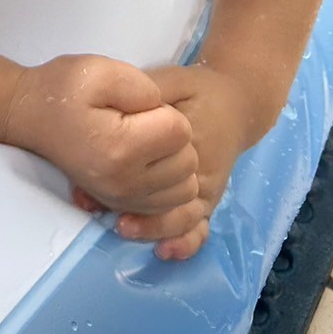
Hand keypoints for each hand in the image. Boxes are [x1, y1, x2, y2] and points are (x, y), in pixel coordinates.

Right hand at [4, 54, 199, 216]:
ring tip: (148, 141)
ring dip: (175, 162)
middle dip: (174, 136)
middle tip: (143, 121)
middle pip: (187, 161)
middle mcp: (125, 183)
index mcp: (121, 148)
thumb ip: (141, 86)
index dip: (166, 109)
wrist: (31, 115)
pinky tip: (148, 163)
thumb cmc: (64, 88)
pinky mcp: (122, 205)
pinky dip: (169, 184)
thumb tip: (164, 110)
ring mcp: (123, 199)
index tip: (139, 104)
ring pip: (185, 187)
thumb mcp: (100, 69)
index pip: (181, 131)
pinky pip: (171, 204)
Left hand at [103, 63, 249, 259]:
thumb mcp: (173, 81)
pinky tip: (164, 252)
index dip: (122, 166)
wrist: (238, 103)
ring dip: (152, 227)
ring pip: (181, 216)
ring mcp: (205, 188)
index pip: (152, 155)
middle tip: (102, 210)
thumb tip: (115, 98)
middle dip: (131, 204)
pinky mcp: (208, 198)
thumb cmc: (199, 91)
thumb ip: (148, 89)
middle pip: (164, 193)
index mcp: (186, 137)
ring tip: (125, 228)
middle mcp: (198, 168)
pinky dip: (185, 242)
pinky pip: (200, 226)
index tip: (94, 177)